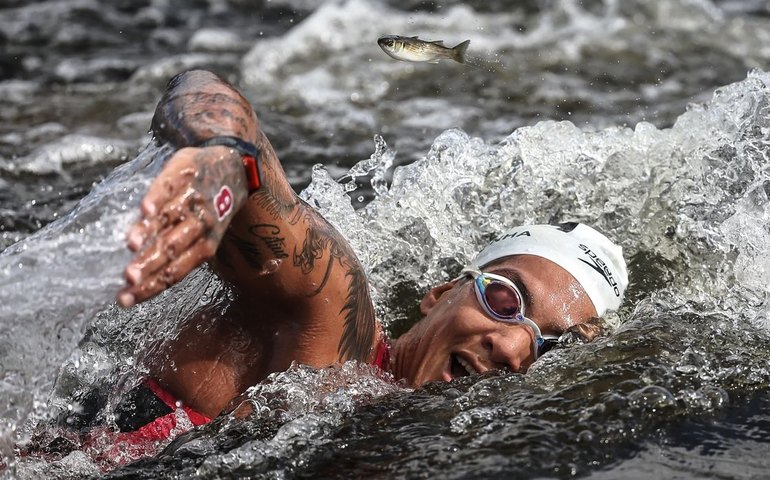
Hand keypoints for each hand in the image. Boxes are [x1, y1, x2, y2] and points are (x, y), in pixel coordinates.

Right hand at [118, 146, 246, 306]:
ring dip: (151, 232)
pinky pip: (170, 187)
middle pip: (172, 248)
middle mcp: (201, 224)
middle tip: (128, 277)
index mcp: (205, 245)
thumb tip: (137, 278)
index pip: (175, 272)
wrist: (233, 167)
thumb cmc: (209, 209)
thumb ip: (174, 252)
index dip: (150, 286)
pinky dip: (158, 198)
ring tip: (131, 244)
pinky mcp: (186, 173)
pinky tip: (145, 209)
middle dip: (150, 264)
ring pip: (171, 218)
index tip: (124, 300)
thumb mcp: (202, 235)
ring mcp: (193, 198)